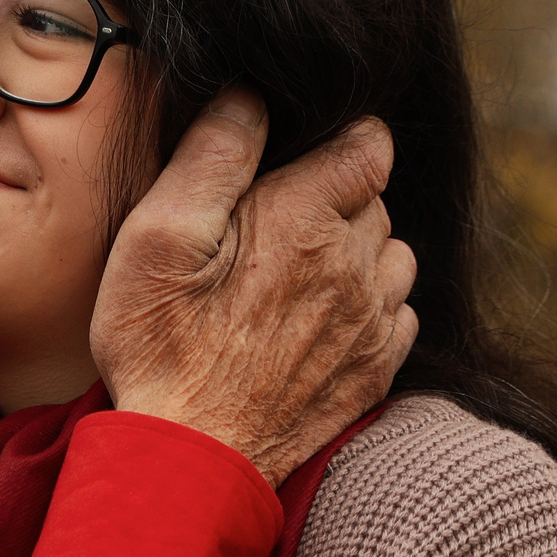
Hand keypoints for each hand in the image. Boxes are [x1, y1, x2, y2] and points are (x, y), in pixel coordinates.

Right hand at [88, 91, 417, 485]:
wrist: (190, 461)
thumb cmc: (158, 347)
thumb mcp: (158, 239)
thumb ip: (213, 157)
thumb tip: (252, 96)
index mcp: (305, 222)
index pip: (370, 146)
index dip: (338, 142)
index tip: (293, 162)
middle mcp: (357, 268)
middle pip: (376, 200)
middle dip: (334, 200)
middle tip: (268, 228)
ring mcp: (373, 324)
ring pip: (394, 255)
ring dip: (357, 253)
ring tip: (293, 275)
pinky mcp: (375, 371)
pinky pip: (398, 313)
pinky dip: (369, 305)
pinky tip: (314, 320)